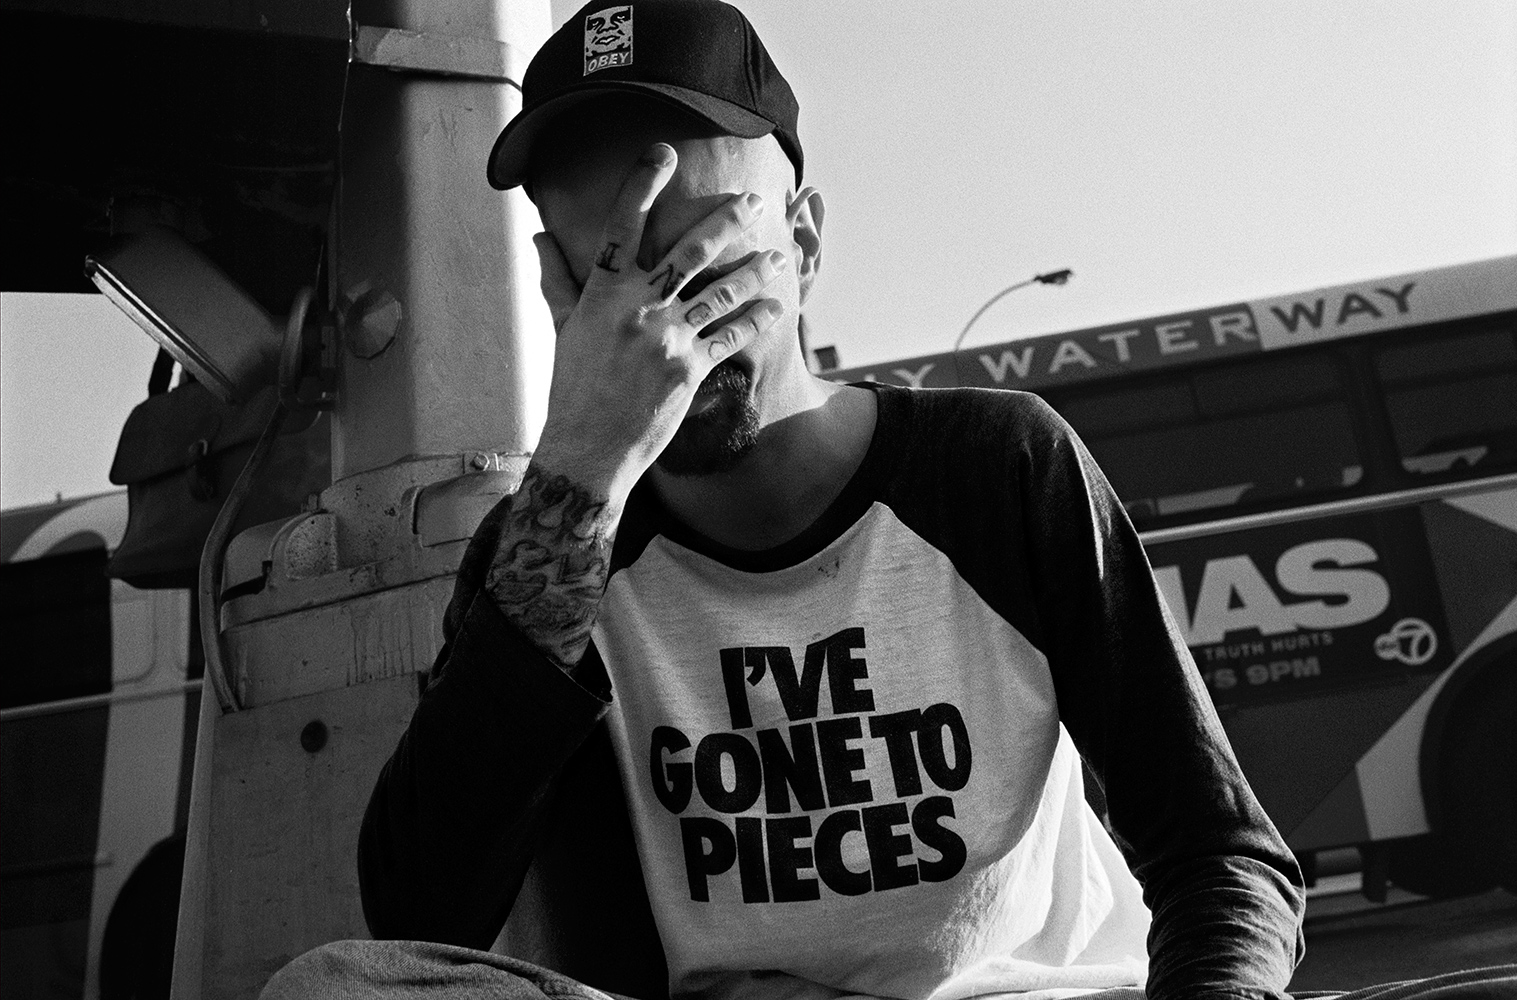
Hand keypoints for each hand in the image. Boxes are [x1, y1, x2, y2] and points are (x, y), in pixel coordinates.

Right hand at [529, 142, 790, 502]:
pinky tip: (776, 304)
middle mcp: (637, 307)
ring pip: (721, 290)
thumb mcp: (563, 328)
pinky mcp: (690, 368)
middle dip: (728, 221)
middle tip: (753, 202)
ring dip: (755, 269)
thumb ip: (558, 279)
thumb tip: (541, 237)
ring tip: (777, 254)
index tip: (663, 151)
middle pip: (691, 249)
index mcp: (603, 292)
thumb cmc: (573, 388)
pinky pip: (732, 334)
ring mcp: (666, 337)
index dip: (642, 183)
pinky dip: (757, 317)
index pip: (623, 224)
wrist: (588, 447)